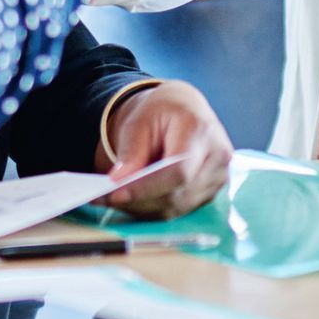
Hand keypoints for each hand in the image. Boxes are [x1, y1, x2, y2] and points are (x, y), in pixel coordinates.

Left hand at [98, 81, 233, 216]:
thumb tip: (119, 182)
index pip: (178, 171)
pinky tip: (128, 199)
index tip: (116, 193)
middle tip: (101, 198)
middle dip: (137, 199)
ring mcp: (217, 179)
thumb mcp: (141, 120)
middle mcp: (217, 159)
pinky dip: (150, 207)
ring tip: (109, 198)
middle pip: (176, 194)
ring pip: (175, 207)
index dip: (147, 187)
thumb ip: (131, 150)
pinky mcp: (209, 193)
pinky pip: (177, 209)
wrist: (186, 109)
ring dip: (140, 207)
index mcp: (202, 132)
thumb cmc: (163, 110)